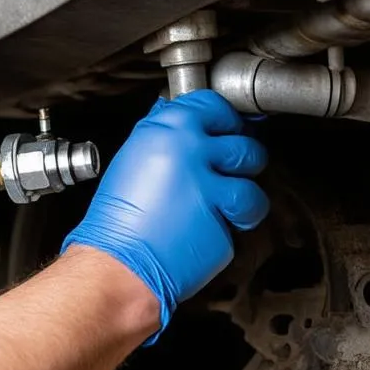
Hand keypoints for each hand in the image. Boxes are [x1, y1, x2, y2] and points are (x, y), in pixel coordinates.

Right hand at [61, 90, 269, 337]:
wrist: (116, 265)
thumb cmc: (118, 222)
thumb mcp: (131, 162)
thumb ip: (162, 137)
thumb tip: (178, 120)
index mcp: (162, 130)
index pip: (211, 104)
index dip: (224, 120)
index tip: (224, 130)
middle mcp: (187, 149)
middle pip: (241, 140)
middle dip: (238, 160)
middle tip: (222, 174)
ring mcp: (209, 181)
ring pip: (253, 175)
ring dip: (243, 193)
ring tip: (222, 206)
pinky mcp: (224, 213)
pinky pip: (249, 209)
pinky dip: (239, 220)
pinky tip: (215, 225)